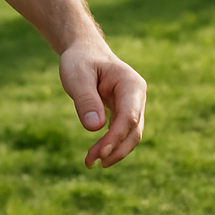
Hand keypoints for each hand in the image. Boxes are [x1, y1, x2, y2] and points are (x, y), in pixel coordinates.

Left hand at [59, 40, 146, 168]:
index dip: (116, 137)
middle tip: (92, 161)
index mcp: (131, 84)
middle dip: (115, 149)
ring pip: (131, 136)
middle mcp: (137, 97)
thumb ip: (86, 100)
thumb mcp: (77, 76)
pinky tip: (95, 155)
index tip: (100, 152)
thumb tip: (95, 128)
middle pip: (134, 130)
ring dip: (113, 151)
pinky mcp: (124, 113)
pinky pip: (122, 133)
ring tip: (90, 162)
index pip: (129, 116)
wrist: (84, 52)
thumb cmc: (80, 61)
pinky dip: (111, 145)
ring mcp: (133, 106)